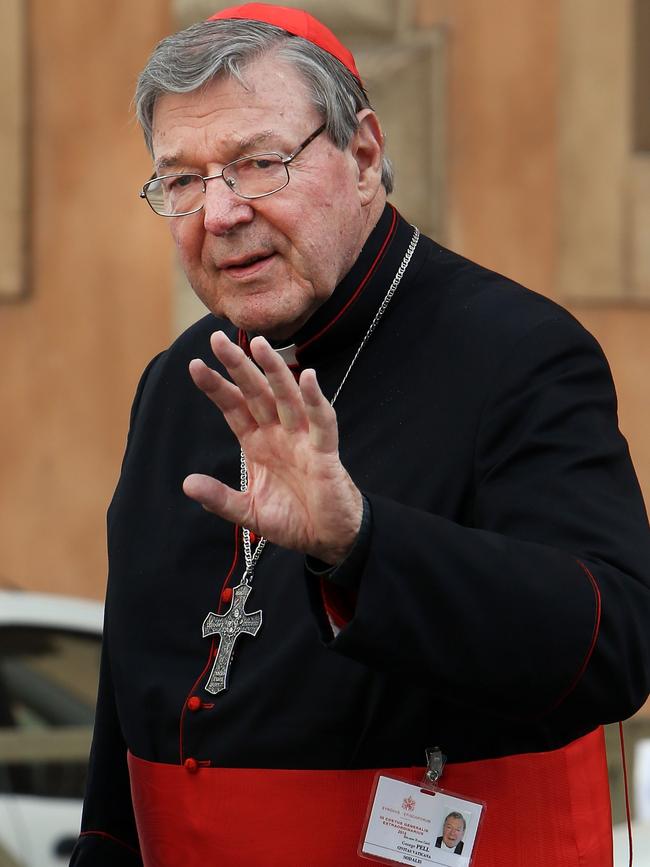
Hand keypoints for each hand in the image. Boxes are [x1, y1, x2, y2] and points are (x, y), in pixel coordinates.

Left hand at [183, 331, 362, 564]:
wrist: (327, 537)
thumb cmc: (292, 519)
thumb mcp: (248, 512)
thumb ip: (220, 499)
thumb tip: (187, 484)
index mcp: (257, 444)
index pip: (234, 408)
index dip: (217, 387)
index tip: (196, 365)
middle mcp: (278, 434)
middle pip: (256, 393)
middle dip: (238, 366)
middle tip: (217, 339)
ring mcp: (302, 439)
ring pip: (287, 397)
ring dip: (274, 371)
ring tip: (259, 345)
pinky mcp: (325, 451)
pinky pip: (321, 421)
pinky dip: (315, 400)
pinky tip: (308, 378)